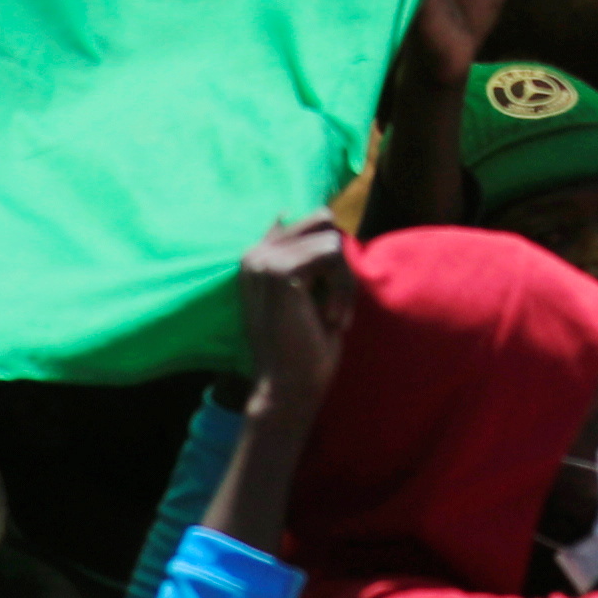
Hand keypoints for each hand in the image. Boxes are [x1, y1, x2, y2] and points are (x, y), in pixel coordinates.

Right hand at [235, 215, 360, 404]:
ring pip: (332, 239)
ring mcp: (264, 259)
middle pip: (324, 221)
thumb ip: (296, 253)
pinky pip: (333, 253)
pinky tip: (330, 318)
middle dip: (340, 263)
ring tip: (331, 315)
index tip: (323, 300)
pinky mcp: (280, 270)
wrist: (290, 386)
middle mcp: (254, 253)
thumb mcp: (302, 291)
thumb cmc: (303, 343)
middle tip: (333, 305)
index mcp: (257, 255)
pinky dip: (343, 287)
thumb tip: (280, 211)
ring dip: (344, 281)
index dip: (332, 256)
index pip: (312, 220)